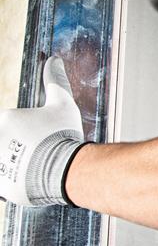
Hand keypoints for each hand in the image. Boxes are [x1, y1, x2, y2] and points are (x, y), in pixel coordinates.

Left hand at [0, 57, 85, 206]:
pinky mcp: (1, 185)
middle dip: (17, 145)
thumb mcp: (62, 104)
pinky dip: (16, 181)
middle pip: (6, 141)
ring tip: (38, 166)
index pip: (8, 121)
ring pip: (6, 159)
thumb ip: (55, 81)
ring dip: (16, 162)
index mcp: (4, 119)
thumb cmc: (62, 136)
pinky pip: (6, 182)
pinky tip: (34, 179)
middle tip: (40, 150)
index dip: (24, 128)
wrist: (64, 170)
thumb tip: (54, 60)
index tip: (37, 134)